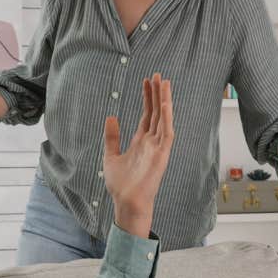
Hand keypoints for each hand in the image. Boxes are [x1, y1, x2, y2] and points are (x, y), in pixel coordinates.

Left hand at [103, 74, 174, 237]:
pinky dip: (167, 117)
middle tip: (158, 75)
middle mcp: (152, 142)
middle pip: (157, 112)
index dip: (148, 98)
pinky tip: (166, 103)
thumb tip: (111, 117)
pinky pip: (167, 132)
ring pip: (164, 118)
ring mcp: (158, 147)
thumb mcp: (111, 155)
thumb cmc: (120, 185)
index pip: (148, 115)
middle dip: (158, 94)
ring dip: (165, 100)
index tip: (147, 81)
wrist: (126, 202)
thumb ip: (112, 137)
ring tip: (164, 82)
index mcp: (141, 141)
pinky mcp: (162, 154)